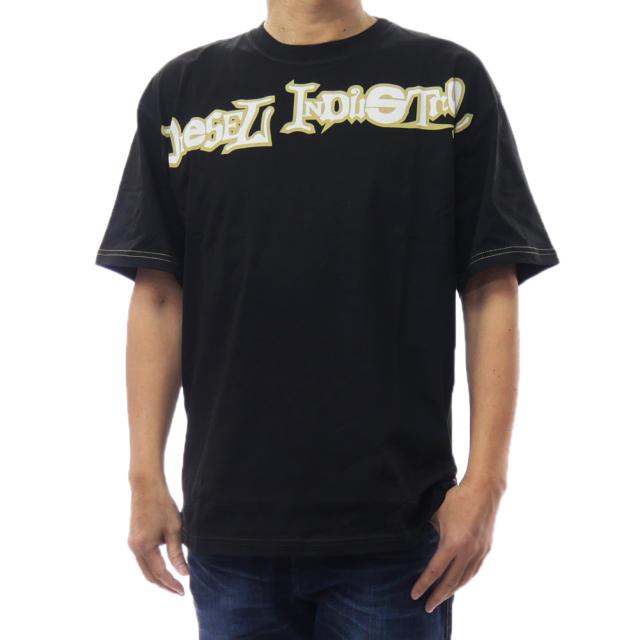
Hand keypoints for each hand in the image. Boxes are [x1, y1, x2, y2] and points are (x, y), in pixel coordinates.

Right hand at [127, 480, 188, 594]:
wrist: (146, 486)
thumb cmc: (162, 505)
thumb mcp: (174, 529)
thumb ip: (177, 553)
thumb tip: (184, 573)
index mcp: (144, 547)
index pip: (160, 573)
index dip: (172, 584)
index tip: (183, 591)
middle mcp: (135, 548)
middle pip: (149, 575)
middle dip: (164, 585)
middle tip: (179, 591)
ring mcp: (132, 543)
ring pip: (145, 568)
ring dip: (158, 577)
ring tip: (173, 582)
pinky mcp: (134, 538)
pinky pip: (143, 559)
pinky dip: (153, 567)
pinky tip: (164, 566)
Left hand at [410, 477, 503, 611]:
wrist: (484, 490)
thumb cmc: (456, 498)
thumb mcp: (436, 512)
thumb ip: (427, 528)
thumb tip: (417, 537)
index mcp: (452, 544)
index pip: (434, 571)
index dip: (423, 585)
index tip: (414, 595)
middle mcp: (467, 552)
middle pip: (451, 581)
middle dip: (438, 596)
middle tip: (427, 607)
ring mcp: (478, 551)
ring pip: (464, 578)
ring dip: (452, 590)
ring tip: (442, 597)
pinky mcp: (486, 548)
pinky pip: (474, 570)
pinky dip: (464, 579)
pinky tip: (458, 583)